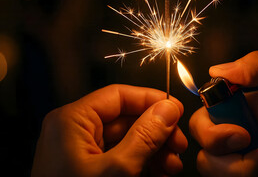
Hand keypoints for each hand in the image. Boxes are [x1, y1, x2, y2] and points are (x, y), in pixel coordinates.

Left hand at [32, 84, 187, 176]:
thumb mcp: (116, 170)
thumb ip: (144, 137)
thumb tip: (168, 109)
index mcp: (72, 120)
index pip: (118, 95)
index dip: (151, 100)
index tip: (176, 110)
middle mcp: (74, 131)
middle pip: (125, 118)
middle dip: (156, 132)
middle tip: (179, 145)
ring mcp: (80, 151)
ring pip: (126, 139)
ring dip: (153, 150)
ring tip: (172, 166)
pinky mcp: (88, 168)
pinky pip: (119, 156)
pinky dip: (141, 162)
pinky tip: (159, 172)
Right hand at [189, 51, 257, 176]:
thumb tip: (217, 69)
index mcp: (246, 102)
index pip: (206, 103)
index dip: (212, 117)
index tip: (238, 129)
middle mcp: (237, 126)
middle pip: (201, 133)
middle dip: (222, 145)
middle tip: (253, 145)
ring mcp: (240, 154)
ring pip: (209, 162)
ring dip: (243, 168)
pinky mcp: (245, 174)